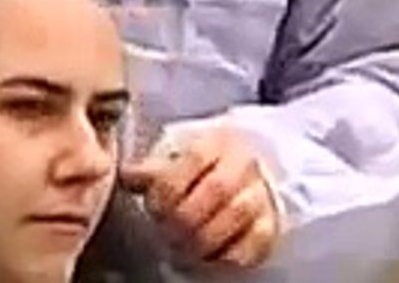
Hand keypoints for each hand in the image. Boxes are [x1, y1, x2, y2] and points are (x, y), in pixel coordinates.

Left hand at [119, 125, 280, 268]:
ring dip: (204, 238)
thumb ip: (151, 170)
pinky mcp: (271, 225)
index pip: (195, 157)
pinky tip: (208, 257)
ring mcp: (262, 193)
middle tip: (167, 232)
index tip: (154, 208)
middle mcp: (245, 163)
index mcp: (217, 142)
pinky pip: (255, 241)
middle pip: (217, 188)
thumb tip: (127, 176)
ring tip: (184, 247)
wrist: (243, 182)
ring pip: (237, 214)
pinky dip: (228, 254)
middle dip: (184, 216)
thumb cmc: (199, 174)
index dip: (169, 186)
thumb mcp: (174, 163)